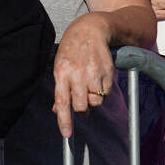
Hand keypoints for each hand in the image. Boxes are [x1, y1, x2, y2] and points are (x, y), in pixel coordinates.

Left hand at [52, 13, 115, 136]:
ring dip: (93, 98)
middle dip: (82, 109)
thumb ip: (60, 89)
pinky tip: (97, 76)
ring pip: (96, 101)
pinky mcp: (107, 72)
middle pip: (81, 106)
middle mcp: (77, 74)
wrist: (90, 30)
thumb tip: (57, 110)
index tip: (66, 135)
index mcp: (62, 73)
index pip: (62, 102)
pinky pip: (106, 92)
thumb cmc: (71, 50)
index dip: (64, 120)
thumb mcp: (59, 65)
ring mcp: (94, 73)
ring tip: (89, 84)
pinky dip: (102, 89)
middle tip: (81, 101)